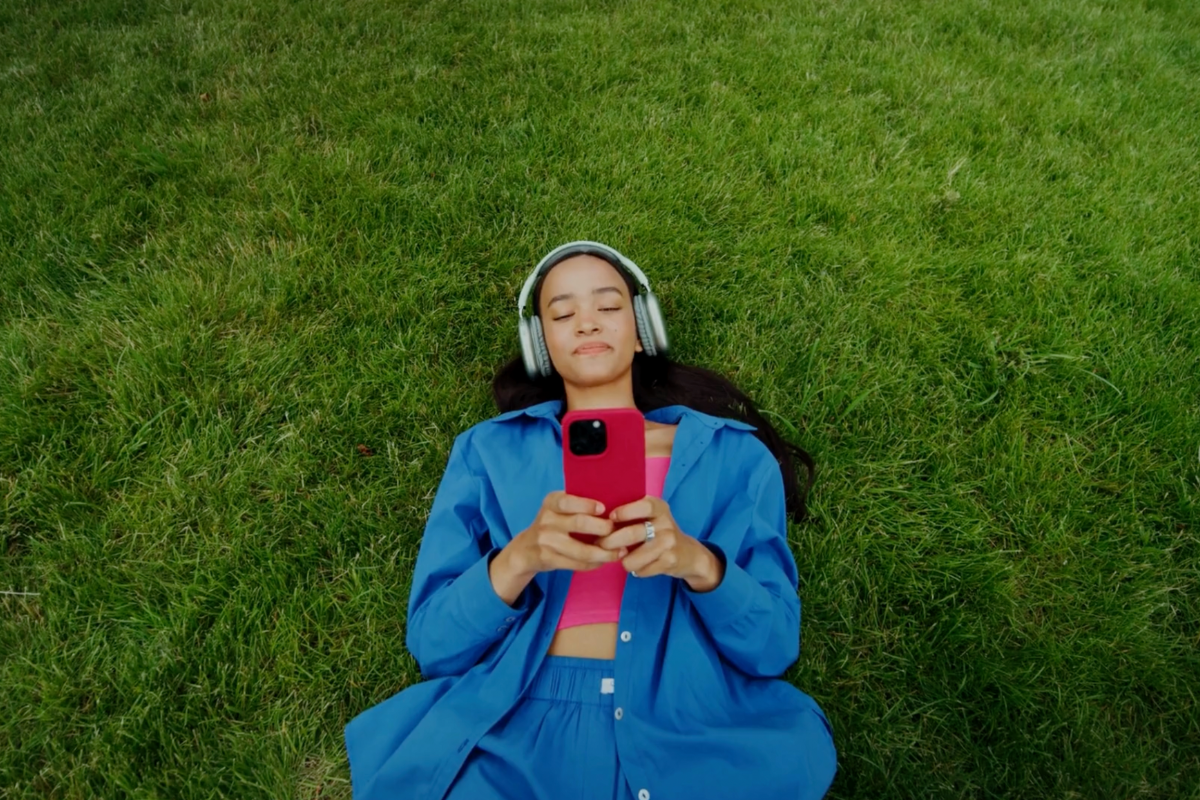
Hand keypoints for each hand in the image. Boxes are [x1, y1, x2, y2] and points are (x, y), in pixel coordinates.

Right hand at [507, 491, 622, 575]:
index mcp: (551, 502)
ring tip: (619, 552)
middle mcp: (546, 520)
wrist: (525, 549)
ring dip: (604, 553)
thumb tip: (613, 506)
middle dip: (603, 529)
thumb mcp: (556, 509)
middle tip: (618, 532)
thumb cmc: (551, 524)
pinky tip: (604, 561)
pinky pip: (577, 564)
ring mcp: (546, 541)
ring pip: (581, 550)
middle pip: (579, 523)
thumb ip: (576, 505)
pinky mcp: (549, 559)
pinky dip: (594, 564)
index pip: (568, 501)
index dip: (587, 505)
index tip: (604, 509)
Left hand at [595, 496, 721, 586]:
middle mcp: (666, 523)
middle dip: (610, 541)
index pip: (644, 506)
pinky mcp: (669, 561)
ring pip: (633, 557)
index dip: (625, 511)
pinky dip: (636, 570)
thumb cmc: (660, 533)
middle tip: (600, 544)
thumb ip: (632, 516)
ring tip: (622, 558)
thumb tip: (599, 521)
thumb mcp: (652, 518)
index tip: (611, 518)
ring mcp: (669, 543)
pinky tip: (639, 566)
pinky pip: (641, 570)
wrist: (689, 554)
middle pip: (632, 533)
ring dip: (623, 560)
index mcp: (660, 508)